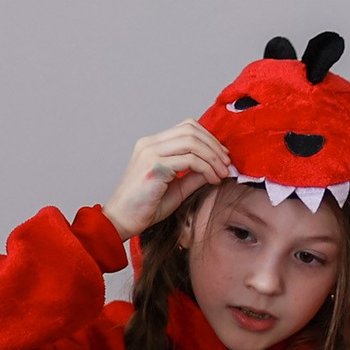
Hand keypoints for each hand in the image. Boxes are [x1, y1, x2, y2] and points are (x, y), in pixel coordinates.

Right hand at [104, 121, 229, 242]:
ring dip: (213, 157)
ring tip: (222, 173)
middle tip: (227, 164)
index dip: (209, 138)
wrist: (122, 221)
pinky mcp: (154, 167)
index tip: (222, 156)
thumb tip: (217, 167)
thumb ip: (194, 175)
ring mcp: (150, 153)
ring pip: (192, 142)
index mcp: (152, 145)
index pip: (187, 127)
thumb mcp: (177, 188)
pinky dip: (206, 168)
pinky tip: (212, 180)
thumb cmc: (145, 207)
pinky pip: (189, 160)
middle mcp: (150, 144)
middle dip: (214, 146)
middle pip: (191, 130)